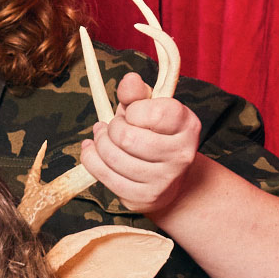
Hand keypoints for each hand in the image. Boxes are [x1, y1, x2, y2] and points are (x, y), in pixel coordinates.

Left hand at [76, 70, 200, 218]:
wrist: (171, 179)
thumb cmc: (156, 135)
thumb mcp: (151, 108)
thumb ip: (137, 94)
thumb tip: (129, 80)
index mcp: (187, 124)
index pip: (153, 113)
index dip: (132, 111)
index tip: (131, 113)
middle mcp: (182, 154)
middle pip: (127, 138)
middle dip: (111, 129)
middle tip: (111, 128)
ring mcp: (165, 179)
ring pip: (113, 158)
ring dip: (99, 144)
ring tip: (101, 138)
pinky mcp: (145, 197)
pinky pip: (106, 177)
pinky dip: (91, 160)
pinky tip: (92, 151)